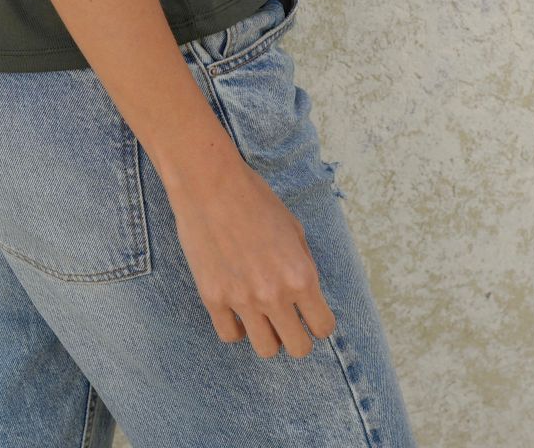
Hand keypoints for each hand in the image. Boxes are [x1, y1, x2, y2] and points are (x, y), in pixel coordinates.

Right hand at [167, 153, 337, 359]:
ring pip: (266, 349)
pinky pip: (230, 336)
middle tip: (288, 321)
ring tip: (262, 317)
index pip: (323, 327)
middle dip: (298, 337)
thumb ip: (303, 264)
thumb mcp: (293, 228)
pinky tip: (237, 311)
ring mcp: (242, 299)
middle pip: (299, 348)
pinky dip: (237, 328)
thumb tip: (306, 292)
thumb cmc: (254, 199)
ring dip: (268, 336)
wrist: (210, 184)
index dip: (319, 322)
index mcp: (300, 275)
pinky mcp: (213, 298)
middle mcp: (274, 294)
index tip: (311, 315)